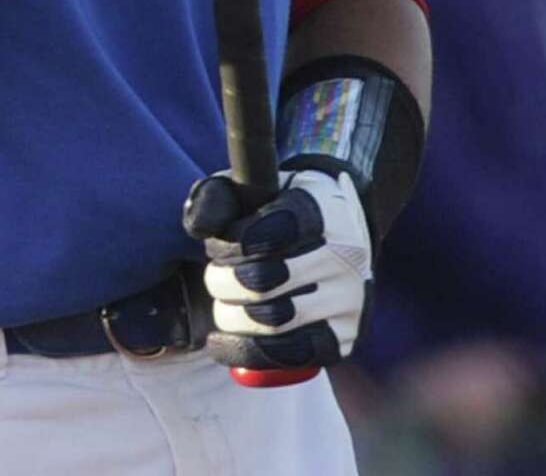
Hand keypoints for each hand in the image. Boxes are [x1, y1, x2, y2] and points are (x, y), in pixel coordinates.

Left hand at [183, 168, 372, 372]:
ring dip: (230, 317)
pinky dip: (247, 352)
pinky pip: (290, 355)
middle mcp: (345, 254)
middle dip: (222, 281)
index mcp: (321, 210)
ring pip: (274, 321)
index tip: (217, 246)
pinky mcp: (344, 337)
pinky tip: (220, 344)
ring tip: (222, 306)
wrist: (340, 235)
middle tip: (215, 277)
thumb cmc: (281, 211)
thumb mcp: (253, 190)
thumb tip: (196, 227)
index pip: (268, 232)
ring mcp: (349, 299)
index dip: (229, 244)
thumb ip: (217, 198)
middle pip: (262, 280)